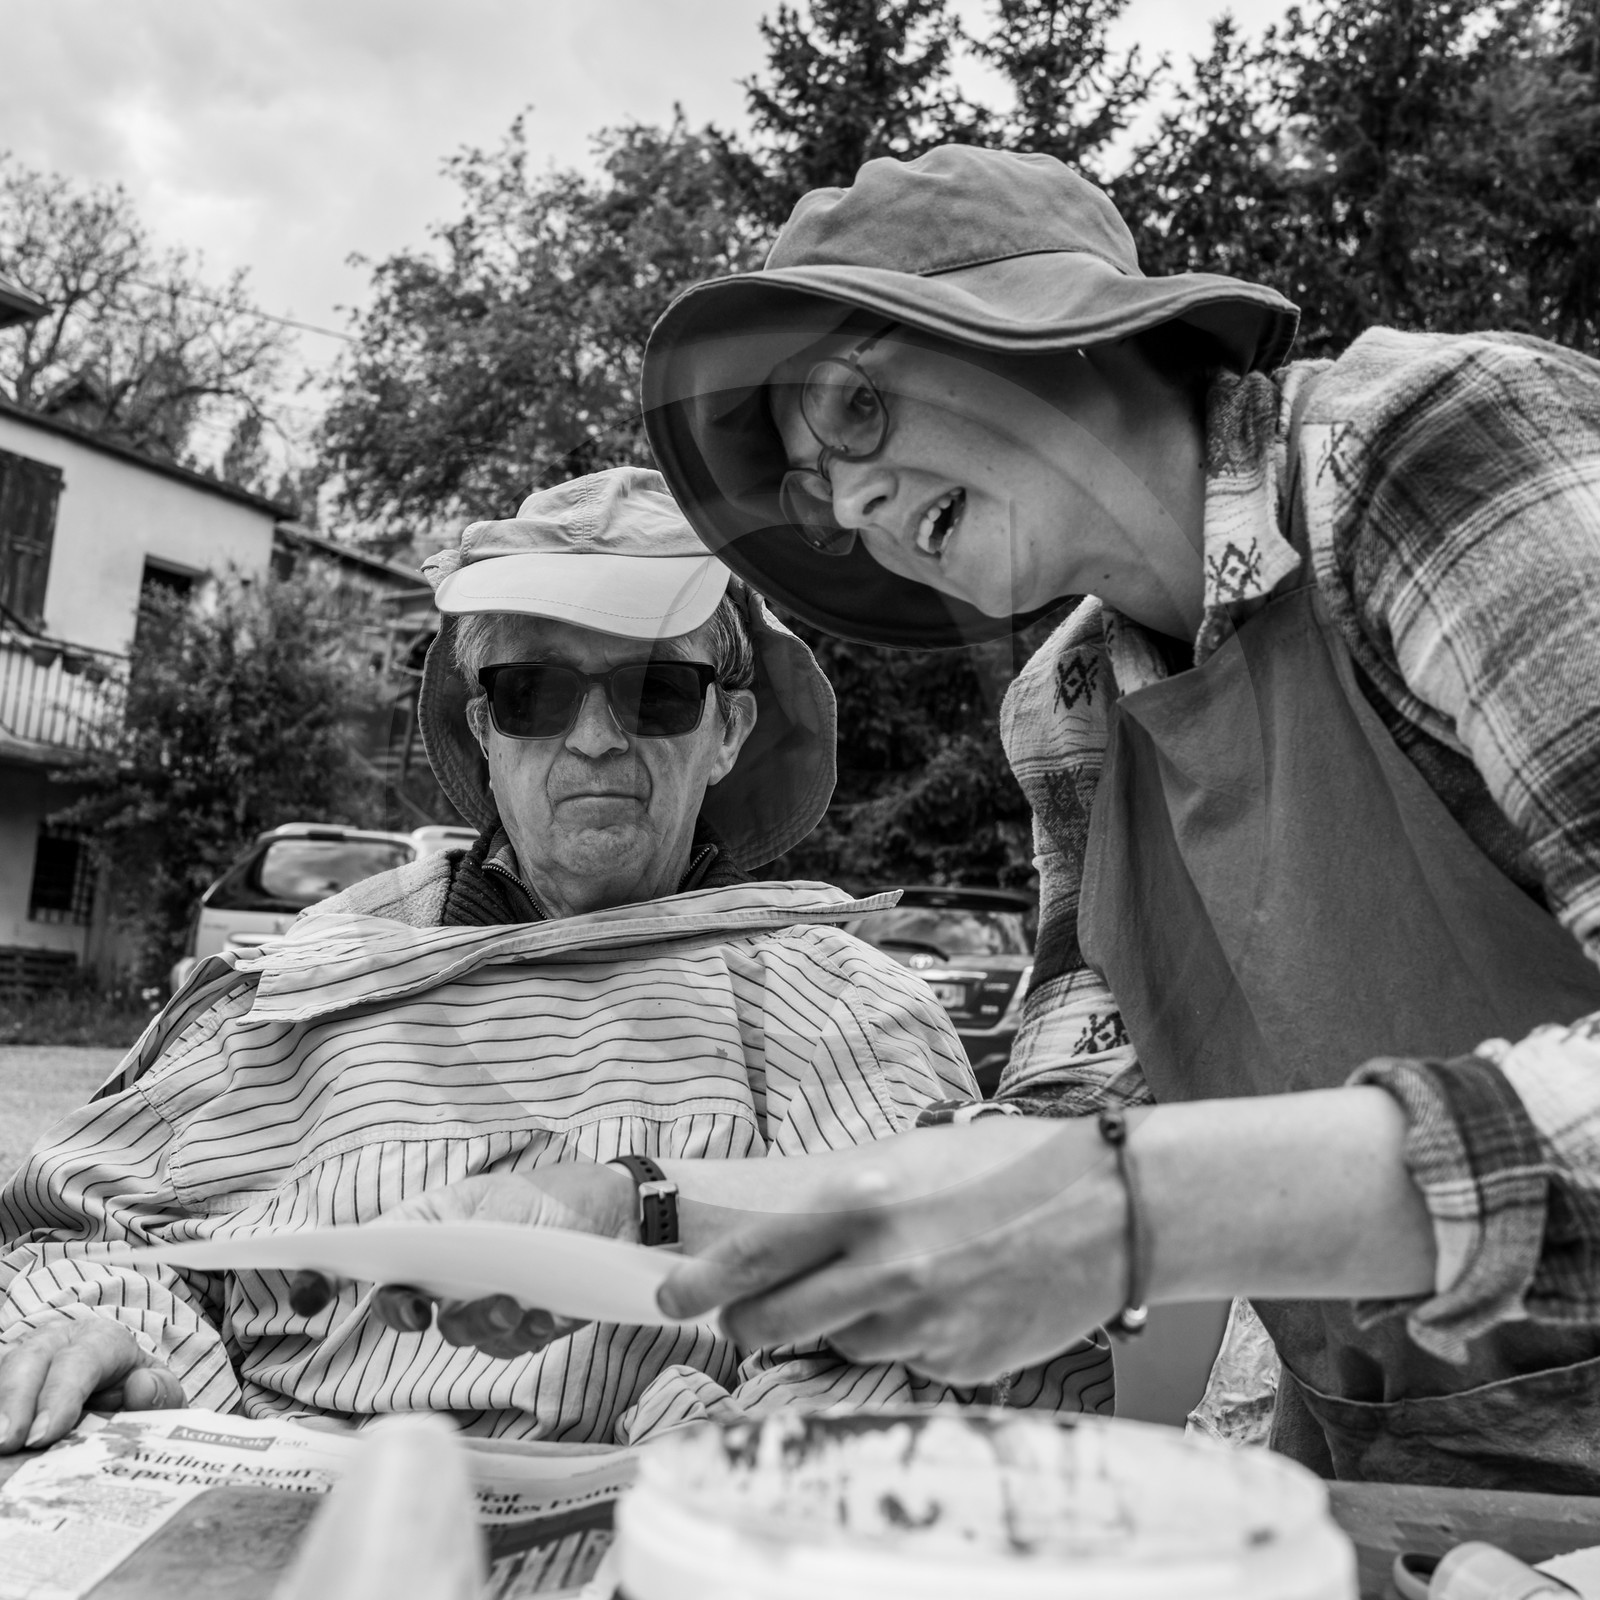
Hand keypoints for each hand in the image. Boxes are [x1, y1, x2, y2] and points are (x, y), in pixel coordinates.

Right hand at [0, 1318, 184, 1452]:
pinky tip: (0, 1446)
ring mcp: (26, 1357)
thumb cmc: (137, 1390)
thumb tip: (141, 1389)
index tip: (43, 1436)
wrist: (119, 1386)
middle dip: (15, 1401)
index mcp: (101, 1340)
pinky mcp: (7, 1378)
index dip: (60, 1396)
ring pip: (4, 1370)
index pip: (80, 1360)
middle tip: (6, 1443)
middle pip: (31, 1359)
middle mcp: (57, 1341)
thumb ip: (161, 1393)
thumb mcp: (160, 1391)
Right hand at [291, 1165, 637, 1358]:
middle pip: (404, 1312)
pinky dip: (527, 1328)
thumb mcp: (485, 1200)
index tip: (307, 1288)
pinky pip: (510, 1344)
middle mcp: (446, 1278)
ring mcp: (483, 1307)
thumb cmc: (545, 1196)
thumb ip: (431, 1226)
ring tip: (516, 1300)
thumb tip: (380, 1248)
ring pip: (460, 1334)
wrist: (616, 1212)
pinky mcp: (524, 1328)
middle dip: (409, 1314)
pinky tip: (550, 1311)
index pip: (366, 1260)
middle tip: (420, 1310)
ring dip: (483, 1320)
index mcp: (427, 1234)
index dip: (325, 1275)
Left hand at [658, 1120, 1127, 1384]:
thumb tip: (779, 1242)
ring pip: (837, 1344)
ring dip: (841, 1324)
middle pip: (770, 1325)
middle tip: (748, 1316)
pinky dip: (907, 1339)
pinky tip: (948, 1299)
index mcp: (863, 1205)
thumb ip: (843, 1205)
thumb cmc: (1011, 1167)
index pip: (752, 1260)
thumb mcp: (911, 1159)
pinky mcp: (958, 1365)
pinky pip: (901, 1361)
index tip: (668, 1298)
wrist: (1111, 1209)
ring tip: (897, 1279)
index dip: (698, 1285)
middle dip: (747, 1325)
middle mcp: (884, 1271)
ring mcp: (922, 1327)